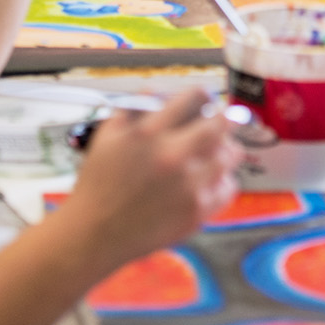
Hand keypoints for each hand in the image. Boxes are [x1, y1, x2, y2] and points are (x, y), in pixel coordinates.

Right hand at [65, 89, 241, 267]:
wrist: (94, 233)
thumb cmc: (99, 183)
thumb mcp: (108, 134)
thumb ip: (135, 106)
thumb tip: (162, 92)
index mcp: (149, 132)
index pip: (195, 98)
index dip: (204, 96)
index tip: (205, 102)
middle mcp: (172, 156)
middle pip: (221, 124)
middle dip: (222, 120)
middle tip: (219, 124)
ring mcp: (188, 185)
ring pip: (230, 155)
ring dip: (224, 150)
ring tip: (211, 155)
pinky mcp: (197, 212)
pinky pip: (228, 187)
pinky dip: (221, 182)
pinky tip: (206, 182)